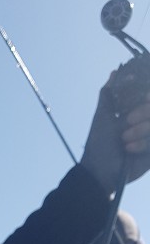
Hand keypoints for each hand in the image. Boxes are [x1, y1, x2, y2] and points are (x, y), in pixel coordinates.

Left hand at [81, 56, 149, 193]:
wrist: (100, 172)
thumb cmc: (99, 144)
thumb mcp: (103, 116)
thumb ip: (110, 95)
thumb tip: (115, 72)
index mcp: (136, 111)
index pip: (148, 98)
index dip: (146, 97)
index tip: (142, 98)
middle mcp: (146, 122)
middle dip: (141, 114)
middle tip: (126, 123)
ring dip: (141, 131)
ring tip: (124, 143)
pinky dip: (144, 144)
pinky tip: (130, 150)